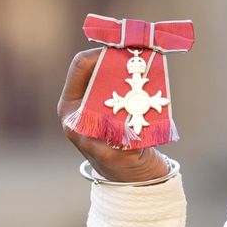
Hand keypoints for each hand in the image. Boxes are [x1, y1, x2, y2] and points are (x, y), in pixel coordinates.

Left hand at [58, 48, 172, 182]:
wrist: (134, 176)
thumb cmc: (119, 168)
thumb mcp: (114, 157)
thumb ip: (114, 144)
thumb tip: (124, 130)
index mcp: (73, 108)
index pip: (81, 68)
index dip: (99, 55)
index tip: (122, 51)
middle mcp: (83, 99)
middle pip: (99, 64)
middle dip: (119, 57)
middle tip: (140, 52)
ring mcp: (101, 100)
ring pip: (115, 71)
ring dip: (132, 65)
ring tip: (149, 61)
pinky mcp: (119, 102)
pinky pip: (129, 81)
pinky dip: (141, 76)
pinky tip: (154, 74)